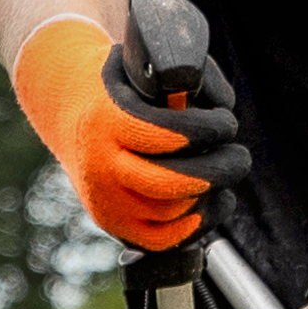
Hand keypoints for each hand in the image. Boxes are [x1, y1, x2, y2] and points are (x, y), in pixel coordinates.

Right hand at [11, 14, 246, 253]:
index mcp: (105, 121)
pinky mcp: (114, 225)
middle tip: (238, 156)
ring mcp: (104, 201)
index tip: (224, 122)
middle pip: (171, 183)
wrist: (70, 112)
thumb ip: (185, 81)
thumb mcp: (143, 68)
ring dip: (212, 194)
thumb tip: (221, 105)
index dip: (205, 130)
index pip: (164, 134)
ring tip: (226, 171)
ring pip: (171, 213)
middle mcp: (99, 166)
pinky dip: (198, 225)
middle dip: (218, 170)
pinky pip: (163, 240)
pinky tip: (216, 200)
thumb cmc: (119, 86)